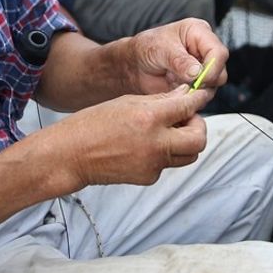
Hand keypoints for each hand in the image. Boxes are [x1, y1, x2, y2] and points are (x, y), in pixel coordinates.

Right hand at [55, 85, 212, 185]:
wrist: (71, 156)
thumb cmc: (93, 123)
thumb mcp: (126, 102)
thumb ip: (160, 100)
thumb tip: (185, 95)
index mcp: (149, 118)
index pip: (188, 107)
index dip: (198, 99)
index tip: (200, 96)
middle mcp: (156, 143)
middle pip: (199, 139)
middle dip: (198, 126)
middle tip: (187, 118)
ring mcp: (153, 164)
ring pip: (189, 155)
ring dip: (186, 142)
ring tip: (169, 132)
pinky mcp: (148, 178)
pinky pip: (168, 164)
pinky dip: (164, 154)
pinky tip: (146, 146)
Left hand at [127, 18, 228, 93]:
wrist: (134, 65)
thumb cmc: (145, 48)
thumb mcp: (160, 49)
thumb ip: (179, 60)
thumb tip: (197, 72)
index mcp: (199, 33)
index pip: (218, 52)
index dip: (212, 68)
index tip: (199, 79)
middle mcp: (205, 49)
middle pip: (221, 70)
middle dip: (206, 81)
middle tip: (187, 85)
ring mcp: (203, 67)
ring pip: (214, 85)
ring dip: (199, 90)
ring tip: (178, 87)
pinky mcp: (197, 83)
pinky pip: (204, 94)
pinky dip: (193, 97)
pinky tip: (178, 92)